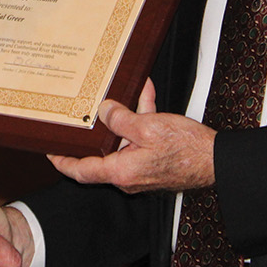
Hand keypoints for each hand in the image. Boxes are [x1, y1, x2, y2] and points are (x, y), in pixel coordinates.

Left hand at [48, 79, 215, 192]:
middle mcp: (129, 175)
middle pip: (103, 151)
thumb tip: (104, 111)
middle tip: (88, 111)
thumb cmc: (187, 150)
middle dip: (100, 127)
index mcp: (122, 171)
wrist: (216, 159)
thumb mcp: (149, 127)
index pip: (82, 171)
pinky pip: (141, 139)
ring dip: (125, 116)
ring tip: (125, 92)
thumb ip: (122, 119)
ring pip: (125, 140)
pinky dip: (142, 118)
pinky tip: (145, 94)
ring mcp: (141, 169)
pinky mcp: (154, 161)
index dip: (63, 161)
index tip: (50, 151)